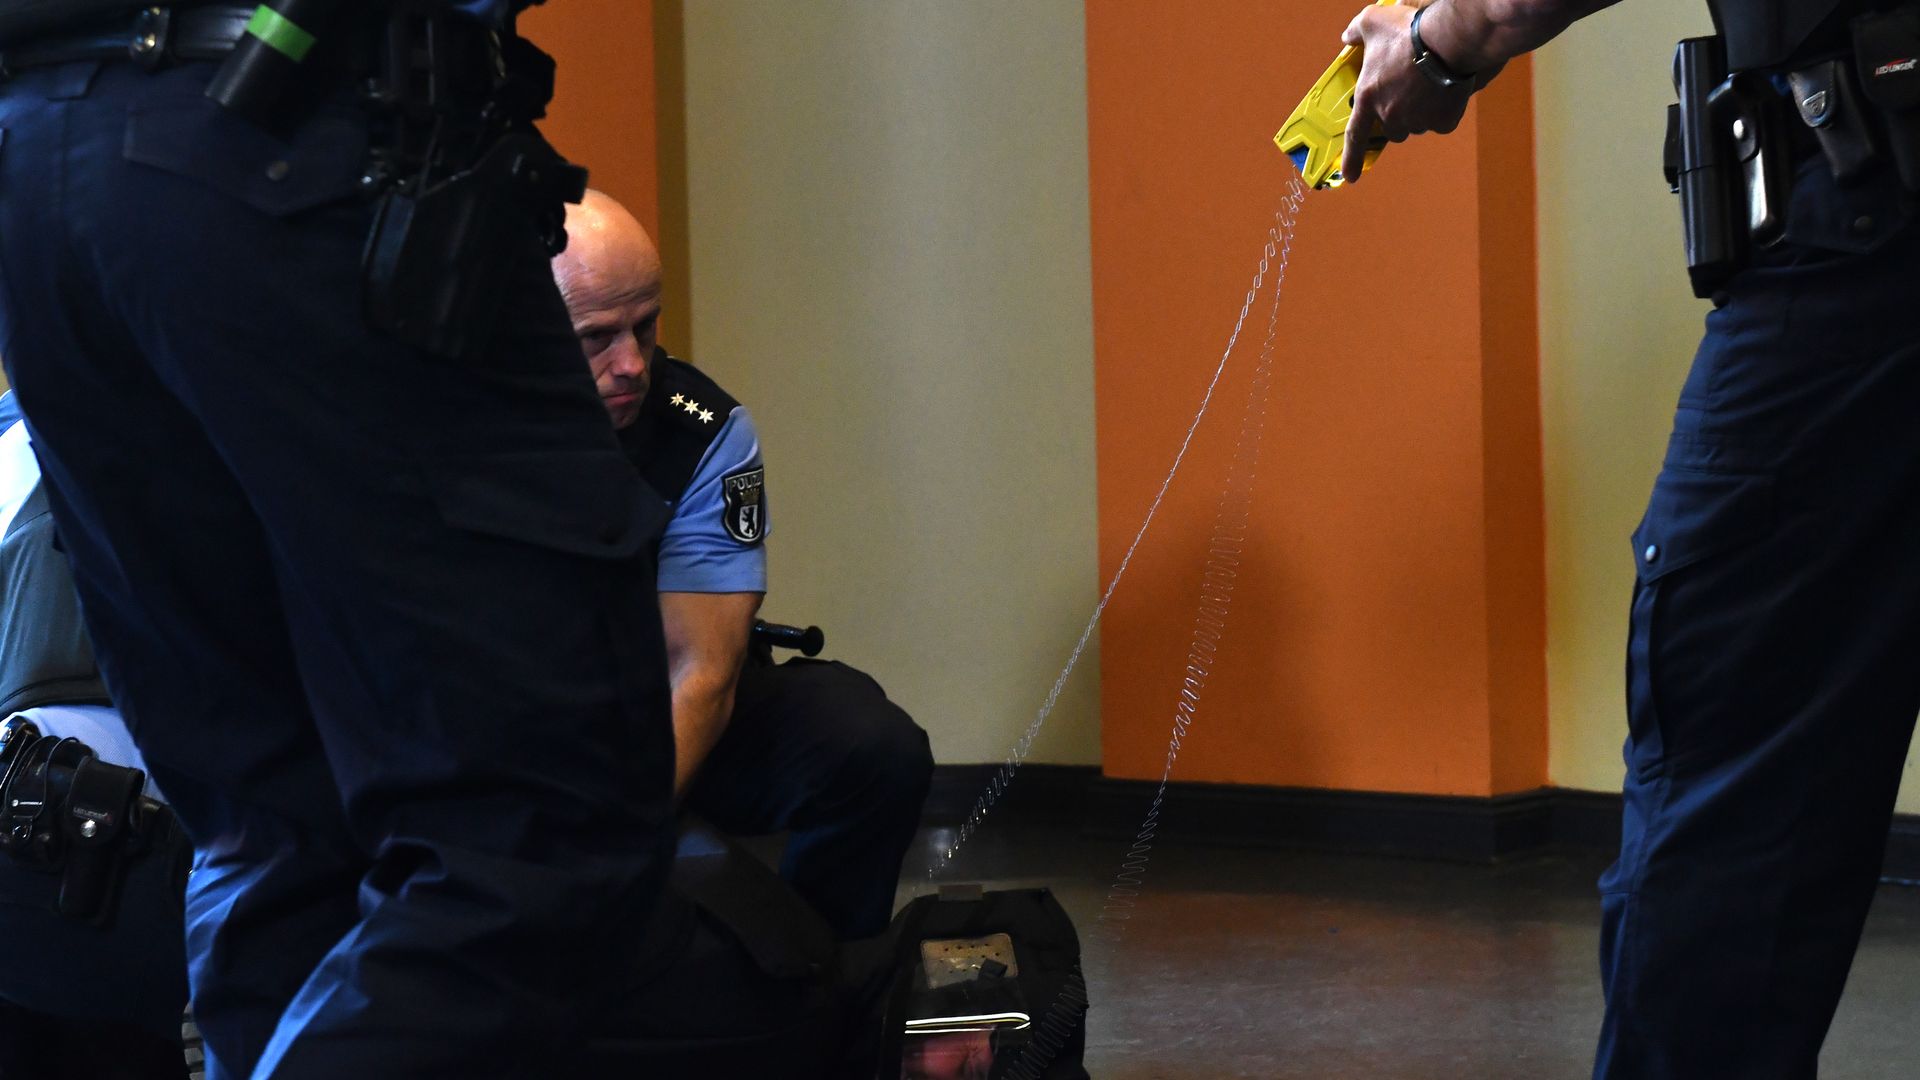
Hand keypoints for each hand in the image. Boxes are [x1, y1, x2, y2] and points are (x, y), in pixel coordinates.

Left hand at [1340, 1, 1474, 183]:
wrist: (1447, 40)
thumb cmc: (1408, 31)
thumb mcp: (1372, 22)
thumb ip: (1356, 31)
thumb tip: (1348, 37)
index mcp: (1368, 98)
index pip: (1355, 135)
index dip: (1351, 157)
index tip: (1349, 176)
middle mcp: (1390, 115)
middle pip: (1391, 128)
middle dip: (1397, 116)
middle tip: (1406, 92)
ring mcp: (1417, 121)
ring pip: (1416, 126)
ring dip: (1419, 113)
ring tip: (1427, 86)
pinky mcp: (1442, 122)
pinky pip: (1441, 123)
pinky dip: (1443, 111)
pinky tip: (1446, 92)